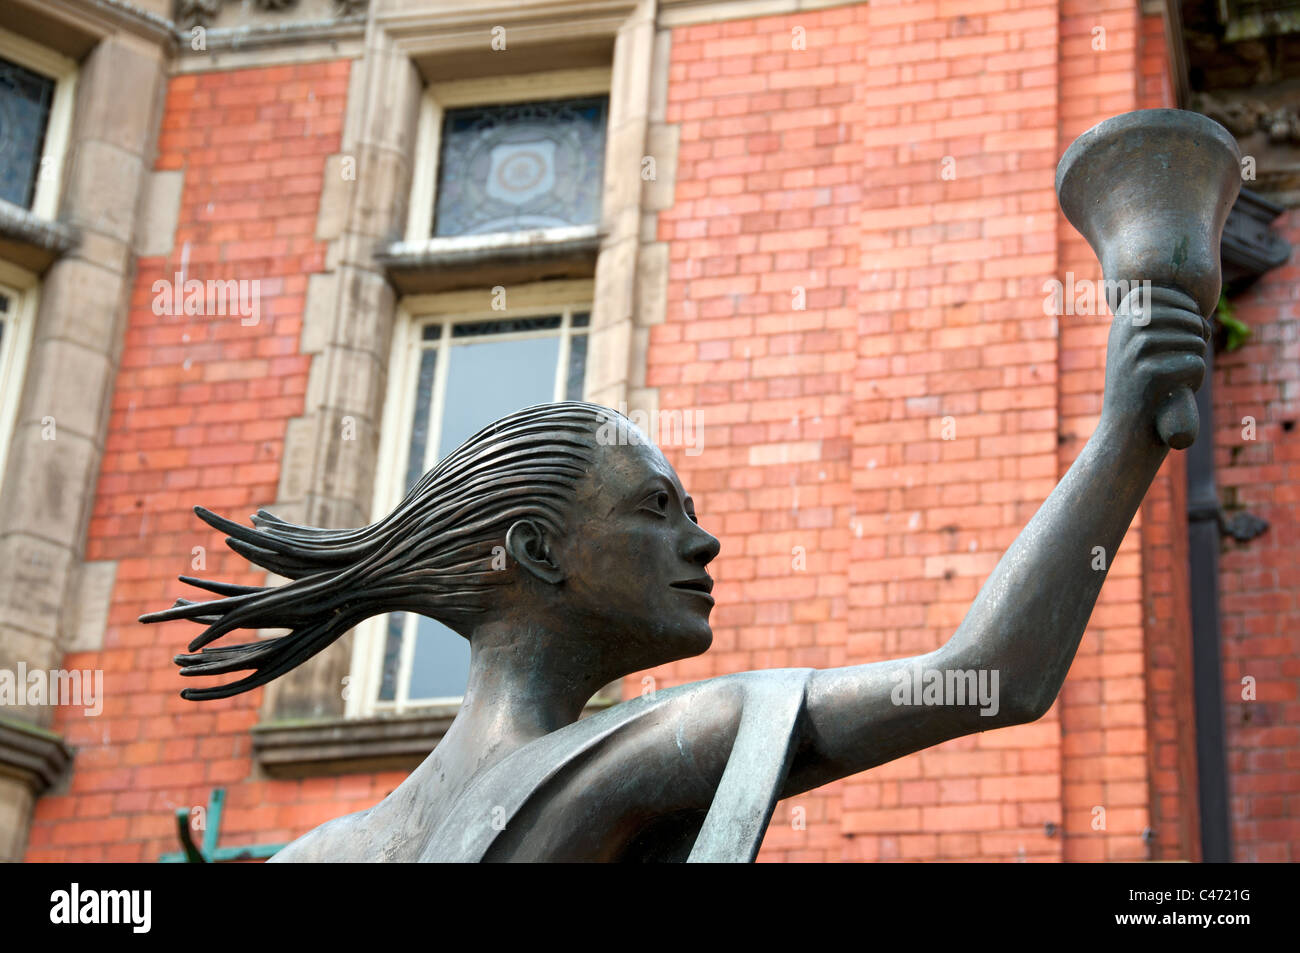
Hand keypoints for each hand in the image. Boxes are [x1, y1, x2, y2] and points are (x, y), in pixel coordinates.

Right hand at [1100, 284, 1208, 440]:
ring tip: (1178, 378)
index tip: (1190, 329)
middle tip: (1188, 358)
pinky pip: (1195, 364)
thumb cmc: (1142, 388)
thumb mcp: (1140, 348)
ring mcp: (1135, 351)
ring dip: (1197, 360)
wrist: (1123, 432)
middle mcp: (1125, 330)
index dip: (1188, 307)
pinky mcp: (1149, 374)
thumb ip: (1158, 323)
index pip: (1167, 294)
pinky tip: (1177, 392)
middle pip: (1187, 317)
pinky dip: (1195, 380)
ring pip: (1195, 341)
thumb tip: (1198, 313)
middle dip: (1198, 336)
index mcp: (1121, 319)